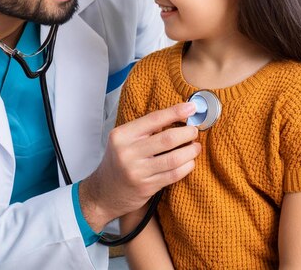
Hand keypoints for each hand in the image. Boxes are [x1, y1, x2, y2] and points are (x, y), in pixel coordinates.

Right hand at [79, 103, 200, 231]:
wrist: (104, 192)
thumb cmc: (119, 161)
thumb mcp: (123, 141)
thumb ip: (145, 130)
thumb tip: (176, 116)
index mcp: (122, 135)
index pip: (154, 119)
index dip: (175, 112)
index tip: (191, 108)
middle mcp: (127, 152)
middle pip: (167, 139)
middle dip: (187, 133)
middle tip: (194, 131)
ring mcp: (137, 171)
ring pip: (173, 159)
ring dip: (190, 151)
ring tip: (196, 147)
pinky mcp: (146, 187)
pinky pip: (173, 175)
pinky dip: (187, 167)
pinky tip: (190, 162)